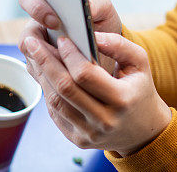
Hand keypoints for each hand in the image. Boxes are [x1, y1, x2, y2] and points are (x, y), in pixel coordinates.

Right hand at [18, 0, 121, 74]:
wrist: (108, 51)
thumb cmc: (102, 24)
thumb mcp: (103, 9)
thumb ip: (95, 3)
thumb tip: (87, 8)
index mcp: (46, 7)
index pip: (28, 0)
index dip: (37, 10)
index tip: (56, 21)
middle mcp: (36, 31)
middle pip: (27, 41)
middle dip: (48, 50)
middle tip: (67, 53)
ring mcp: (36, 54)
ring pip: (36, 65)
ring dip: (57, 69)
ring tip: (78, 70)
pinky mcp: (43, 75)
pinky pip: (45, 83)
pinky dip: (61, 85)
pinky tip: (79, 84)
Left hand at [20, 31, 171, 156]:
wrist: (143, 131)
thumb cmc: (139, 89)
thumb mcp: (140, 63)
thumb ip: (119, 44)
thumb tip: (92, 36)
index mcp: (122, 99)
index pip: (85, 74)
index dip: (69, 55)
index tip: (61, 38)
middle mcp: (104, 120)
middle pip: (65, 88)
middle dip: (46, 61)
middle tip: (32, 42)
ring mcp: (89, 133)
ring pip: (55, 102)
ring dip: (42, 76)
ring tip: (34, 56)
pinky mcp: (78, 139)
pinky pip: (55, 113)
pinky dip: (47, 92)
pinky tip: (44, 75)